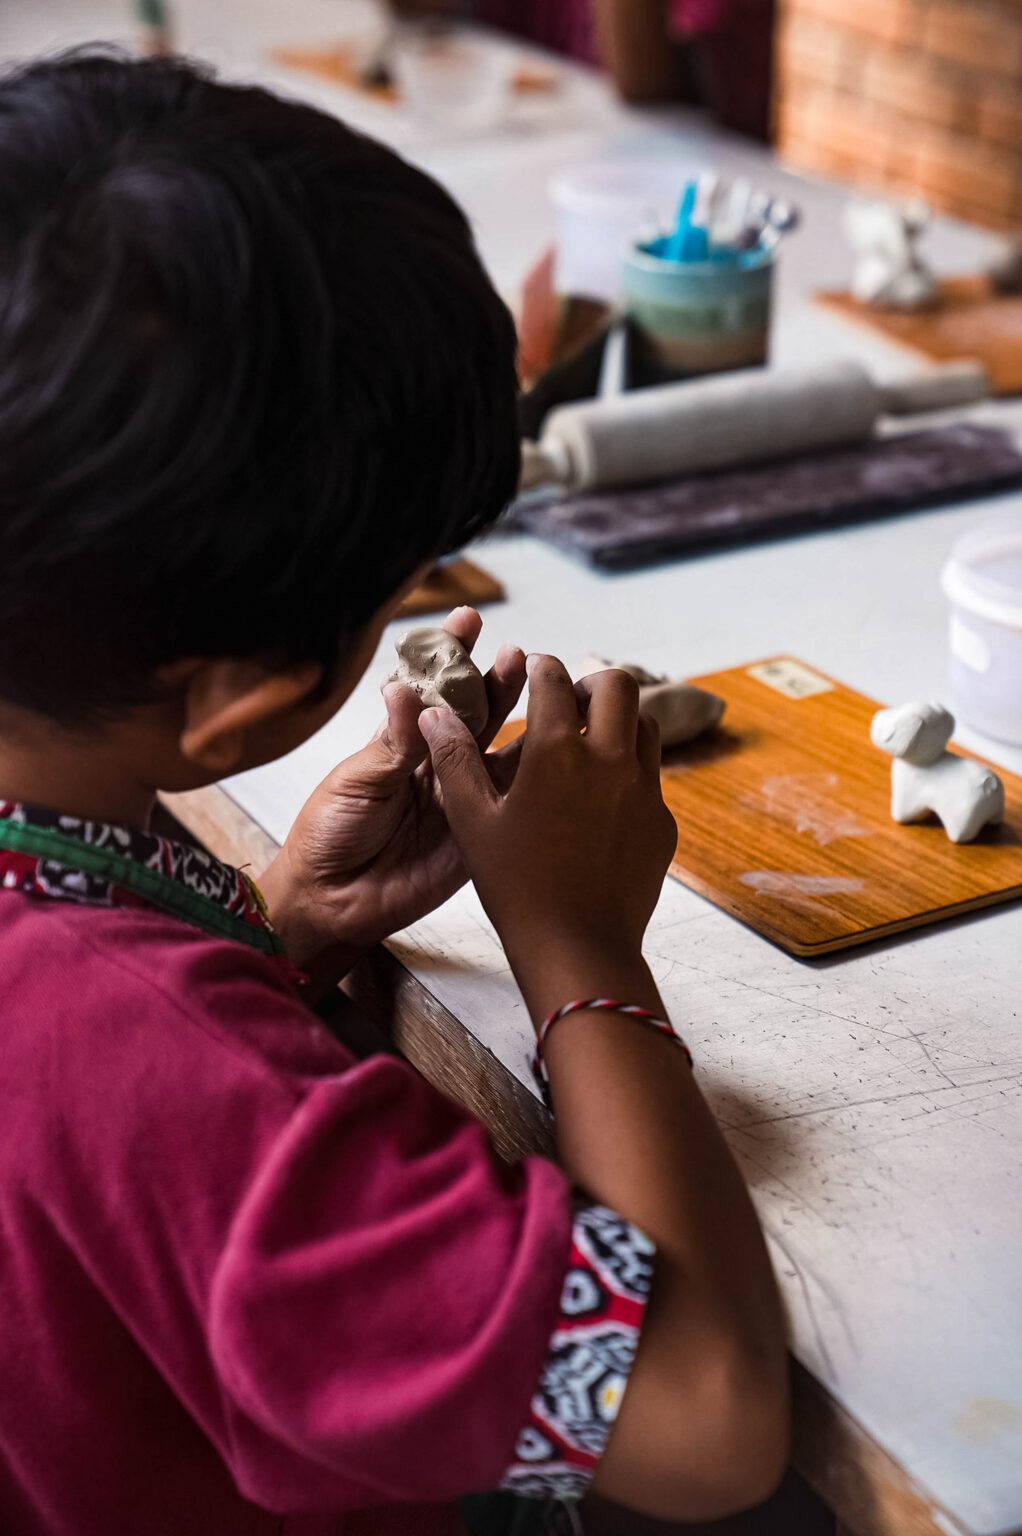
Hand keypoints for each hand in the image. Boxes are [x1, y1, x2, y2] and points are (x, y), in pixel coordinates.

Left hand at [259, 607, 526, 985]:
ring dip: (527, 723)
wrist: (330, 900)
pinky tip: (557, 753)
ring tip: (549, 692)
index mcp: (403, 741)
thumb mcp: (358, 781)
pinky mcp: (480, 835)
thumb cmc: (329, 833)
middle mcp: (439, 762)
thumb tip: (405, 690)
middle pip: (478, 715)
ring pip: (503, 752)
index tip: (468, 620)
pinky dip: (535, 779)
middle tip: (519, 656)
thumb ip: (392, 742)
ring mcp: (463, 797)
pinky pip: (511, 803)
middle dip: (498, 682)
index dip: (451, 654)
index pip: (433, 688)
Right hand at [419, 653, 677, 1021]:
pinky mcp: (662, 823)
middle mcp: (610, 760)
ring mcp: (644, 790)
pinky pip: (652, 778)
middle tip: (569, 704)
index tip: (535, 668)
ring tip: (589, 745)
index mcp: (558, 752)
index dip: (541, 666)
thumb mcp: (473, 821)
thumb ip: (455, 760)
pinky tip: (602, 802)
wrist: (578, 948)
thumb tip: (434, 714)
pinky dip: (629, 772)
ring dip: (619, 722)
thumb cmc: (516, 887)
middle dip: (591, 684)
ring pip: (646, 726)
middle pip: (618, 686)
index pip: (554, 679)